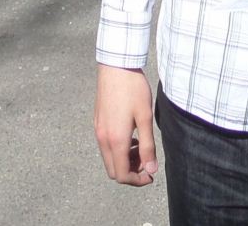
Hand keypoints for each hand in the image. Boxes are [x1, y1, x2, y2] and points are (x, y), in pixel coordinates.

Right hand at [94, 64, 157, 186]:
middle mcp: (103, 139)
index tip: (151, 174)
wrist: (116, 67)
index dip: (137, 180)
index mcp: (115, 140)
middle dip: (130, 172)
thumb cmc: (133, 90)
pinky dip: (118, 149)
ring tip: (140, 147)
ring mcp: (98, 130)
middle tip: (146, 161)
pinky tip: (131, 135)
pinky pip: (105, 146)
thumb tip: (151, 170)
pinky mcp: (97, 122)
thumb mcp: (145, 118)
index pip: (121, 175)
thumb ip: (148, 146)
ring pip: (109, 159)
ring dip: (124, 160)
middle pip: (113, 171)